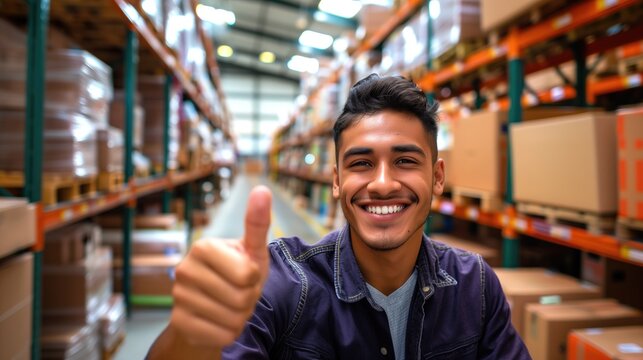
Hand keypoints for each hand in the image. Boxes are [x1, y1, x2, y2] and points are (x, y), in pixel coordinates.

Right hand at [169, 185, 271, 348]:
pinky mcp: (179, 323)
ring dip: (240, 317)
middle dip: (249, 300)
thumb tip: (263, 189)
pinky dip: (229, 333)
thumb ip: (257, 223)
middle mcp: (184, 269)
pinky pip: (223, 336)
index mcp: (203, 247)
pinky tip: (219, 321)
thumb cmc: (237, 274)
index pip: (248, 273)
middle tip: (239, 293)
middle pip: (242, 297)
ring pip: (234, 319)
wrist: (212, 309)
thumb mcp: (251, 250)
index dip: (255, 278)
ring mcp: (178, 297)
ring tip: (229, 306)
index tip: (246, 273)